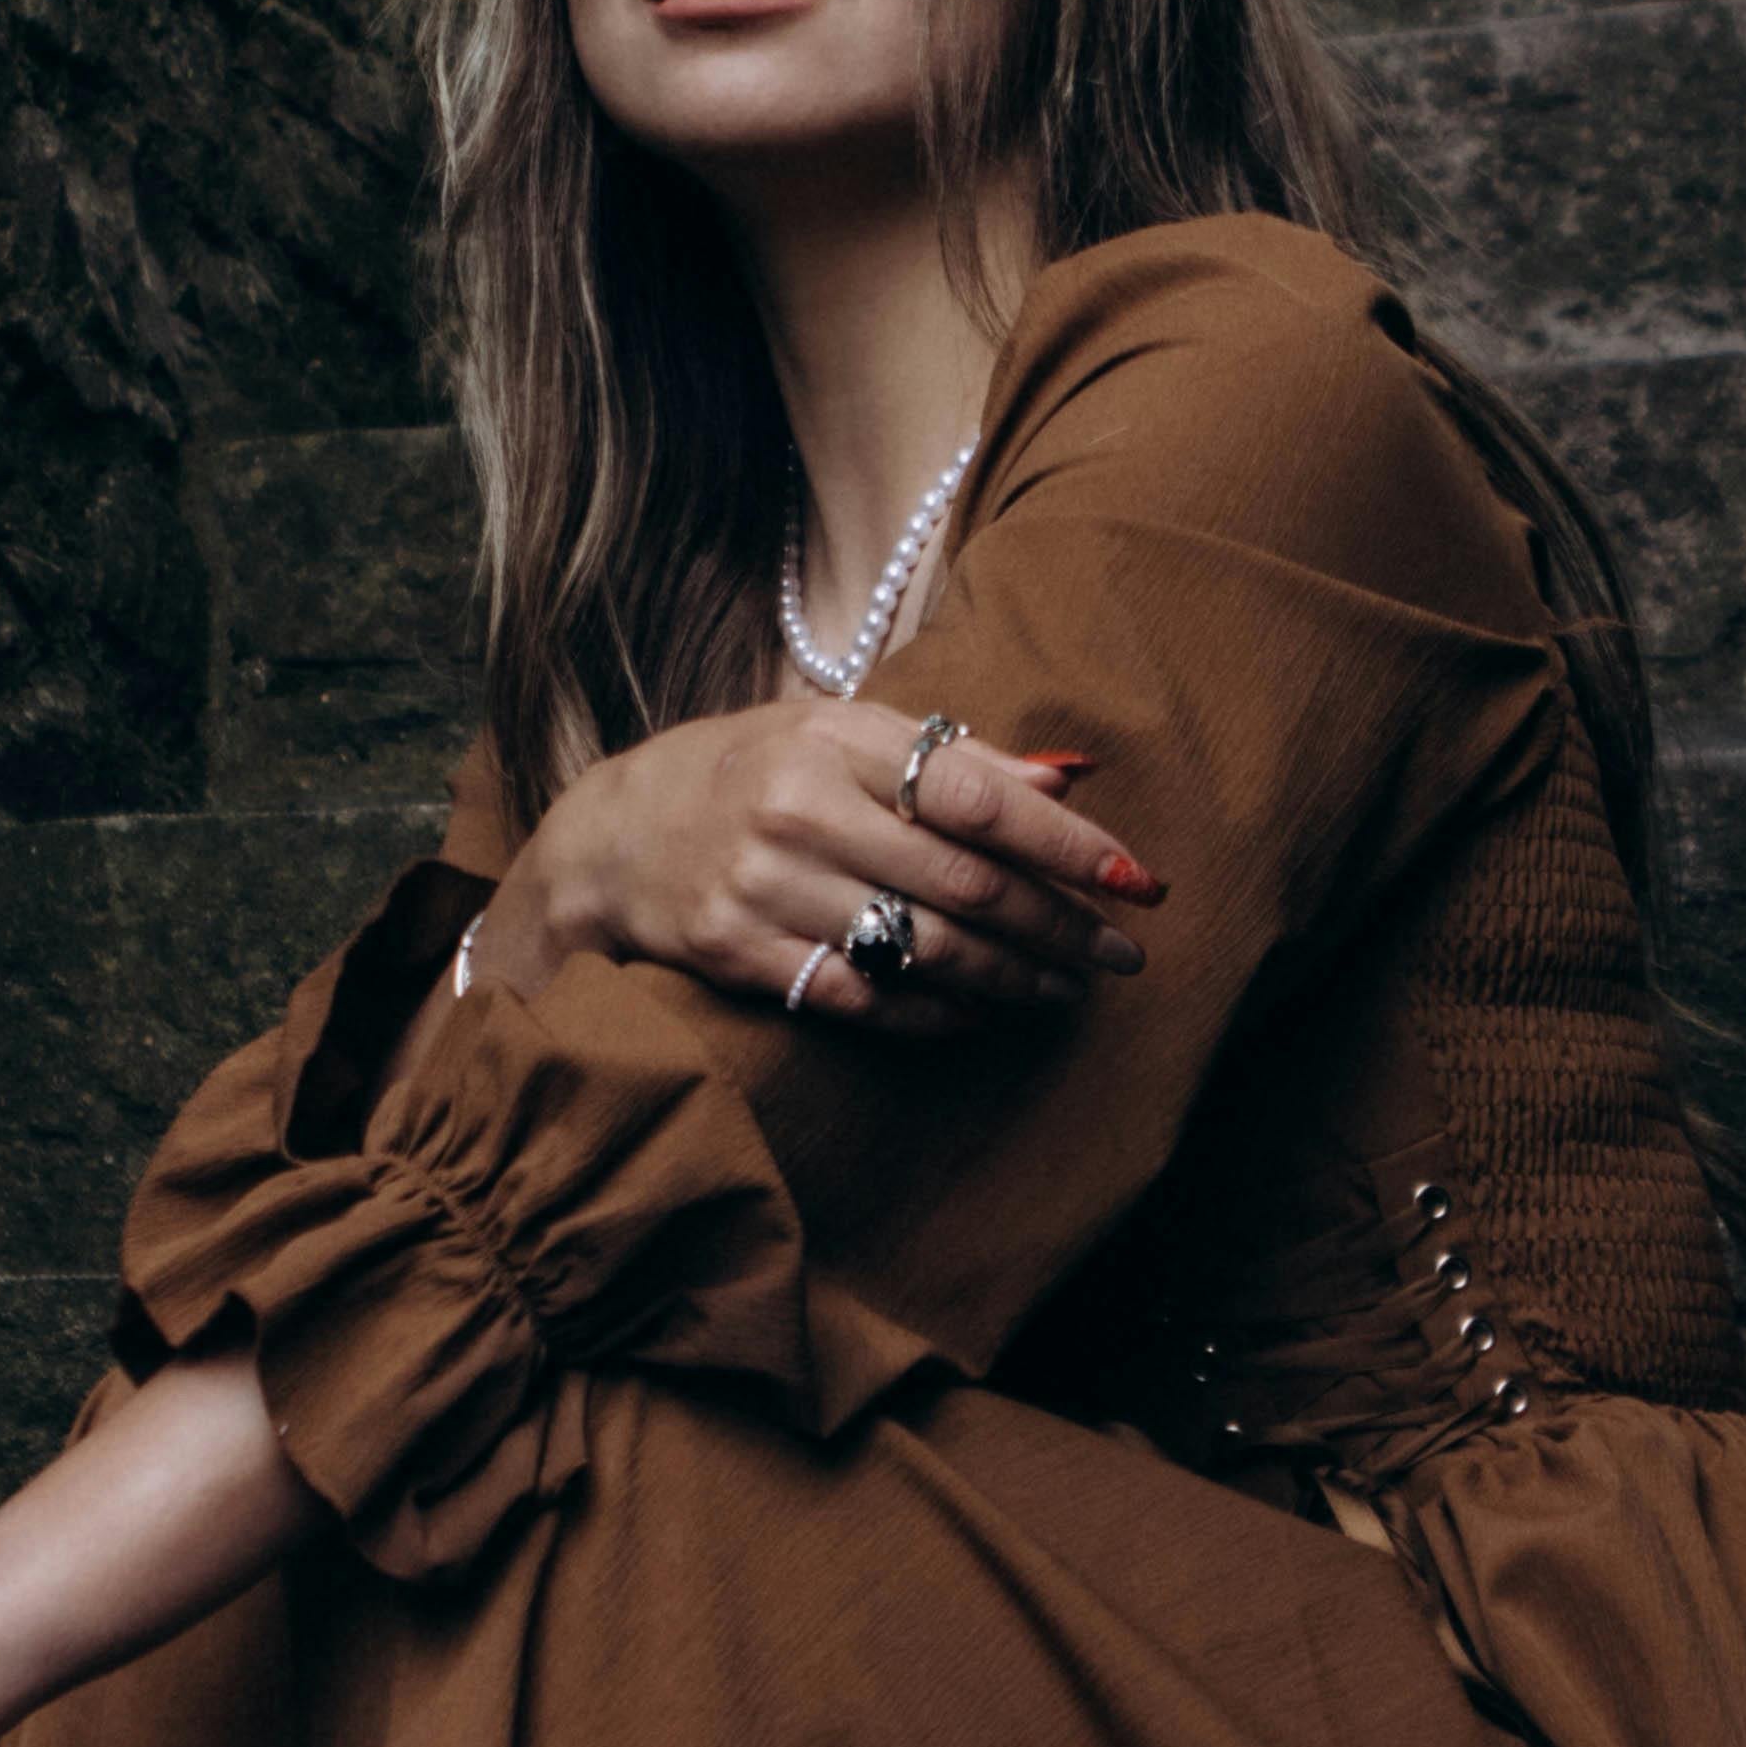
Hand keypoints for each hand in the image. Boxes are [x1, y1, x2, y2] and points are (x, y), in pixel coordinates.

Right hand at [480, 694, 1161, 1030]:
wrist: (608, 839)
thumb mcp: (837, 733)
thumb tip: (1069, 779)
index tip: (1137, 881)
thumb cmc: (749, 773)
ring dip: (1013, 978)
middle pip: (965, 883)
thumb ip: (951, 756)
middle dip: (1060, 926)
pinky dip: (938, 1012)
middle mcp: (798, 809)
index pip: (978, 794)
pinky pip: (866, 997)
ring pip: (924, 948)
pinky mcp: (738, 954)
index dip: (1068, 844)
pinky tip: (983, 1013)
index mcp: (833, 737)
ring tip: (1065, 989)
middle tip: (1121, 954)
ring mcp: (763, 886)